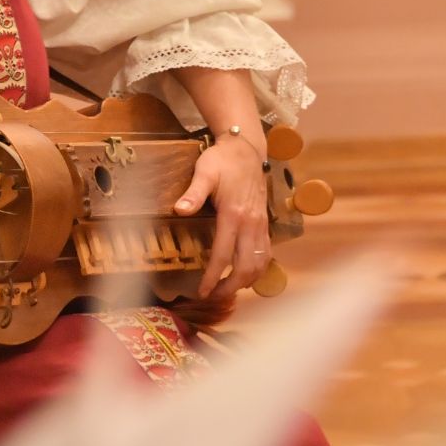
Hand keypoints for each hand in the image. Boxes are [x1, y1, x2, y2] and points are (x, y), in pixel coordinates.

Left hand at [173, 134, 270, 298]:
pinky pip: (265, 254)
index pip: (223, 255)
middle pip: (245, 267)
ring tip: (227, 289)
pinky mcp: (264, 223)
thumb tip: (179, 211)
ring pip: (259, 264)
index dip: (213, 277)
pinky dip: (256, 269)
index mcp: (233, 214)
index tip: (202, 292)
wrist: (247, 149)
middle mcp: (251, 223)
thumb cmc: (222, 160)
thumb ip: (193, 193)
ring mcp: (261, 224)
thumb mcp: (204, 171)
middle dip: (230, 287)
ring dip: (245, 281)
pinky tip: (245, 275)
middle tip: (213, 297)